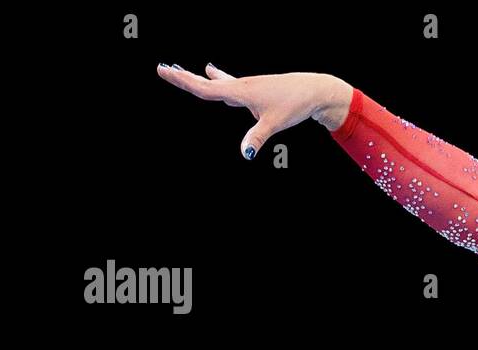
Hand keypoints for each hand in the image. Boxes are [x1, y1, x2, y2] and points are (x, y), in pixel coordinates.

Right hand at [155, 63, 352, 158]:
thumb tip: (245, 153)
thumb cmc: (295, 103)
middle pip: (208, 83)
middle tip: (164, 68)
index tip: (163, 69)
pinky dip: (219, 80)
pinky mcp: (257, 90)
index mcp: (240, 91)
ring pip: (219, 82)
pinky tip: (215, 74)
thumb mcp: (275, 123)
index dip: (182, 81)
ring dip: (201, 77)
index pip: (204, 88)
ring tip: (186, 71)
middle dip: (186, 77)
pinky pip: (232, 85)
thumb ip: (257, 137)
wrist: (314, 90)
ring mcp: (249, 87)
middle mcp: (242, 86)